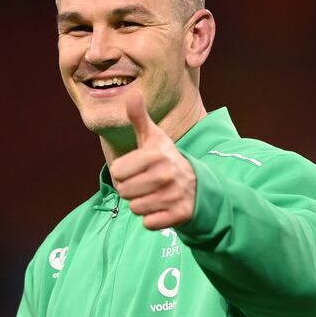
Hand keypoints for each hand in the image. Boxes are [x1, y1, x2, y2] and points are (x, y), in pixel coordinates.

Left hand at [110, 91, 195, 229]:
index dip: (122, 172)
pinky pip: (148, 223)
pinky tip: (162, 207)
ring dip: (141, 204)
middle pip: (124, 191)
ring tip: (154, 193)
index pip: (116, 171)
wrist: (198, 184)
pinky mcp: (179, 215)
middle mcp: (165, 175)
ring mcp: (173, 196)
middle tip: (145, 183)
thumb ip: (139, 117)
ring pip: (135, 208)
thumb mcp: (154, 137)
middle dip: (131, 189)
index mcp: (155, 155)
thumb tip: (133, 93)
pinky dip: (152, 218)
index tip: (136, 169)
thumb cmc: (166, 158)